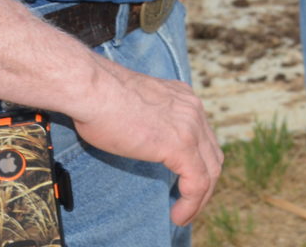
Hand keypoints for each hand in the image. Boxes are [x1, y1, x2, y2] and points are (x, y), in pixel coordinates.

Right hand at [68, 63, 221, 224]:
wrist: (93, 89)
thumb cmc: (100, 97)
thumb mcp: (135, 105)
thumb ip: (149, 119)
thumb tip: (142, 137)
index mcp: (183, 97)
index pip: (203, 136)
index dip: (198, 163)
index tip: (184, 183)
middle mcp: (193, 109)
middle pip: (212, 155)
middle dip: (204, 184)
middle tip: (188, 204)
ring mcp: (190, 126)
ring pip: (210, 171)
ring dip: (200, 199)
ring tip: (184, 215)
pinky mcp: (181, 145)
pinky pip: (197, 182)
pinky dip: (191, 203)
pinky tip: (178, 216)